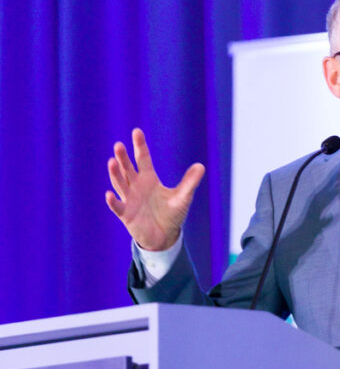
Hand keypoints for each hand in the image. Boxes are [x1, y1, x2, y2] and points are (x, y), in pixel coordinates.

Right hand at [106, 128, 204, 250]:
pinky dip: (113, 202)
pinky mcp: (126, 215)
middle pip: (127, 169)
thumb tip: (201, 166)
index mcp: (148, 179)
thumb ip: (189, 183)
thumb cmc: (171, 215)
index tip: (136, 131)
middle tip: (119, 145)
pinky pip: (117, 207)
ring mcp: (129, 200)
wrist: (164, 236)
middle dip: (122, 157)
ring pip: (120, 184)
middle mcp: (136, 186)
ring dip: (115, 174)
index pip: (143, 159)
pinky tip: (109, 195)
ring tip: (112, 162)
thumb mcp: (182, 198)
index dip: (140, 146)